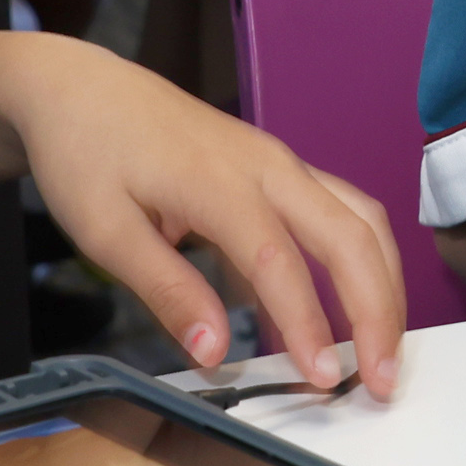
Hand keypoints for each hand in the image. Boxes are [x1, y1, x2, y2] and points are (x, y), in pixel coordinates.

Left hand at [0, 39, 413, 394]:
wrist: (81, 87)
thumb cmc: (87, 151)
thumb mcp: (104, 231)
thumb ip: (166, 290)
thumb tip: (214, 351)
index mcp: (217, 182)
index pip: (280, 261)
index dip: (308, 324)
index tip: (322, 378)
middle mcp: (265, 166)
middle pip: (350, 235)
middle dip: (377, 311)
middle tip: (381, 379)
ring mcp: (279, 162)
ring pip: (361, 219)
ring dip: (384, 284)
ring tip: (383, 348)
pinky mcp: (279, 168)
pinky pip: (342, 211)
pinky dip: (362, 260)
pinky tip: (352, 307)